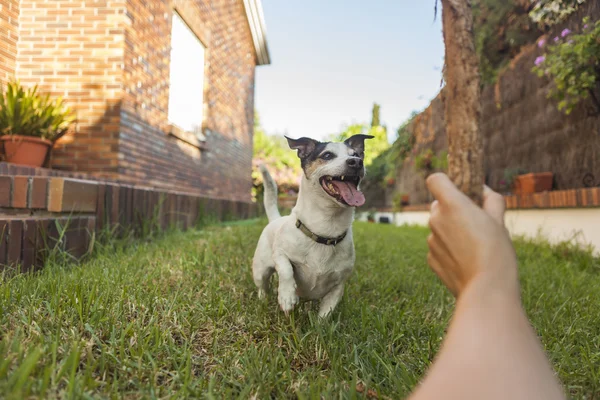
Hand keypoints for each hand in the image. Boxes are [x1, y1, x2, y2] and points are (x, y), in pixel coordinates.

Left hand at [426, 173, 518, 298]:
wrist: (486, 288)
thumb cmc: (496, 251)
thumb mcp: (499, 221)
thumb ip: (491, 200)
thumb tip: (484, 191)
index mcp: (451, 204)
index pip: (435, 179)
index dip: (446, 181)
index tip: (460, 189)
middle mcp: (435, 220)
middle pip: (439, 205)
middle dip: (453, 208)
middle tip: (475, 221)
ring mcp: (430, 240)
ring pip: (439, 227)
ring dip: (451, 230)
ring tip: (474, 246)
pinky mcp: (430, 259)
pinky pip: (438, 247)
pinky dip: (449, 249)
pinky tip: (466, 261)